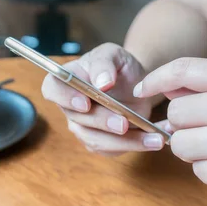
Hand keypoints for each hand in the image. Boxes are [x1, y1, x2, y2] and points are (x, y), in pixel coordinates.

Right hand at [41, 43, 165, 155]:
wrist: (136, 83)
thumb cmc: (119, 66)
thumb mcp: (114, 55)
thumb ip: (105, 64)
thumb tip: (102, 82)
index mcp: (69, 79)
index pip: (52, 89)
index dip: (65, 98)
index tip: (85, 103)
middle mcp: (71, 106)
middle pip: (78, 119)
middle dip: (103, 122)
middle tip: (124, 122)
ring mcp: (84, 126)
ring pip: (96, 140)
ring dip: (124, 141)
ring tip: (152, 137)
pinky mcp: (99, 142)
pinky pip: (112, 150)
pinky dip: (135, 146)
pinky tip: (153, 139)